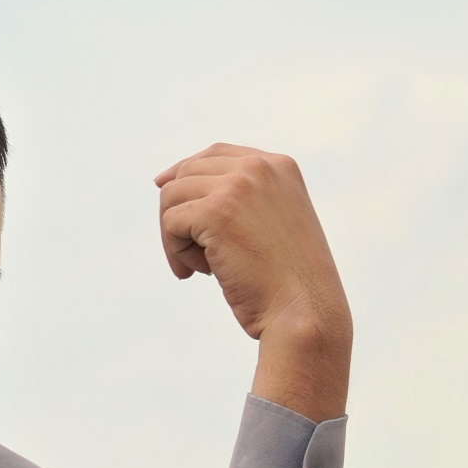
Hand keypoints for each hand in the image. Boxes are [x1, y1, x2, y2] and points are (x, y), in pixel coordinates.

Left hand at [156, 143, 351, 420]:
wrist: (305, 313)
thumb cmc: (287, 284)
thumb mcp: (272, 226)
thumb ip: (241, 201)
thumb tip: (168, 184)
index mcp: (279, 166)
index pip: (217, 154)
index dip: (185, 171)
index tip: (163, 188)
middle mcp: (259, 167)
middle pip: (187, 172)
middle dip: (180, 213)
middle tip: (194, 257)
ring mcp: (237, 186)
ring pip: (172, 196)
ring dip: (178, 236)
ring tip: (201, 268)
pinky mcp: (215, 212)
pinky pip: (170, 223)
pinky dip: (175, 251)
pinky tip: (198, 274)